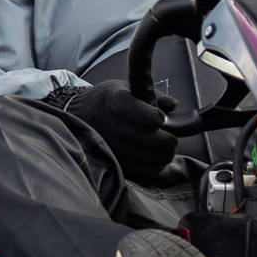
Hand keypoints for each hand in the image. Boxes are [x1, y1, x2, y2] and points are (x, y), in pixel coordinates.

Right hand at [60, 80, 177, 181]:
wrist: (84, 113)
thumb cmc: (112, 100)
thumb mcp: (129, 89)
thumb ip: (153, 96)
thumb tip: (172, 105)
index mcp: (112, 99)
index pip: (129, 108)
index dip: (148, 116)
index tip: (161, 119)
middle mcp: (105, 121)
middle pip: (135, 135)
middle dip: (160, 141)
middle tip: (172, 141)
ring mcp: (104, 142)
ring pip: (135, 154)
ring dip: (158, 156)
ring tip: (168, 152)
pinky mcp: (107, 158)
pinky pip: (132, 168)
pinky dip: (149, 167)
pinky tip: (158, 162)